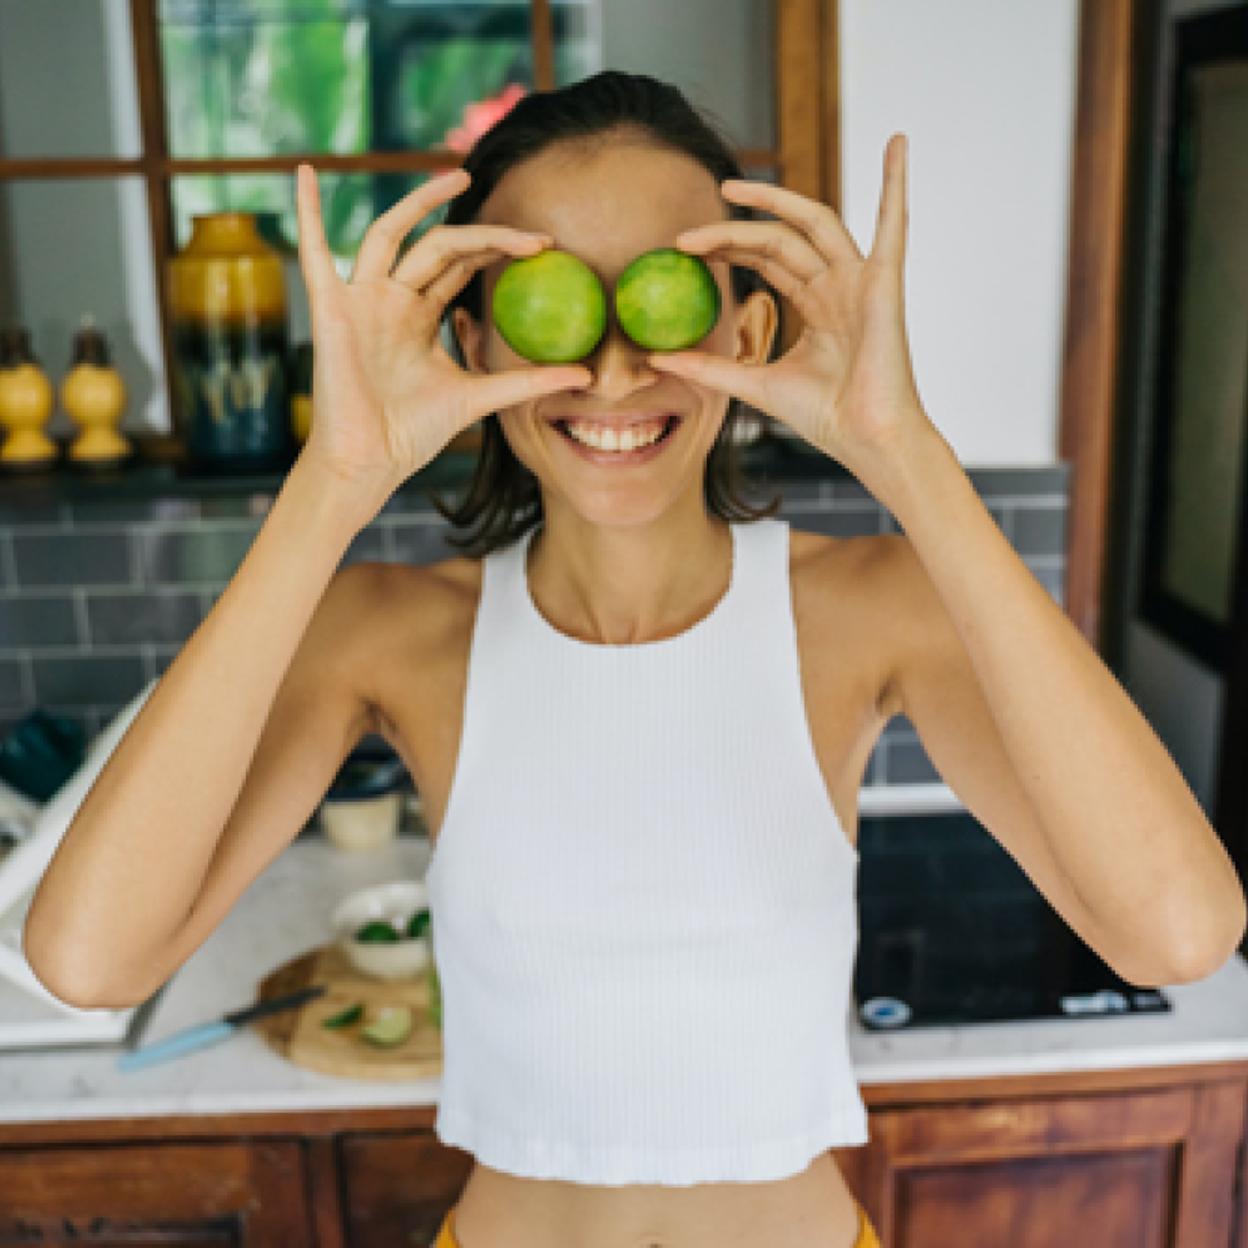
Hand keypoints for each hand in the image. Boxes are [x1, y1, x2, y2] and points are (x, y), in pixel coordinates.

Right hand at [294, 164, 591, 506]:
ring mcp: (361, 299)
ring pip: (390, 234)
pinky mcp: (331, 308)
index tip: (544, 246)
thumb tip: (586, 377)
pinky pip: (313, 253)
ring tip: (458, 176)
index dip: (498, 249)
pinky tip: (304, 172)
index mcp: (421, 315)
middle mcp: (391, 299)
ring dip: (420, 202)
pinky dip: (306, 213)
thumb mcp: (480, 399)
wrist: (371, 460)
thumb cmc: (413, 433)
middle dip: (485, 235)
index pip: (461, 265)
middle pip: (438, 246)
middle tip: (529, 235)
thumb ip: (527, 382)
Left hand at [647, 134, 934, 472]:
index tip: (684, 246)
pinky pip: (894, 225)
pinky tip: (896, 143)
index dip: (727, 247)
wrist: (866, 441)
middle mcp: (839, 286)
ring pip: (815, 223)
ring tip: (732, 186)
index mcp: (816, 305)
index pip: (767, 259)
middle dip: (733, 229)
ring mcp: (862, 281)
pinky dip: (896, 182)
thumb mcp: (752, 384)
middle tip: (688, 231)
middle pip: (780, 238)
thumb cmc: (825, 418)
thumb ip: (711, 368)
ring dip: (775, 200)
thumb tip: (657, 359)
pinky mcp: (885, 283)